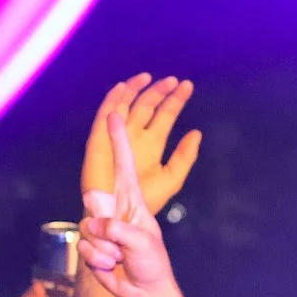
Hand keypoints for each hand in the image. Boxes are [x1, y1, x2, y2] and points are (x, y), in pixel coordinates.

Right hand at [78, 85, 180, 296]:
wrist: (144, 292)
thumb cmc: (151, 263)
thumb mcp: (141, 242)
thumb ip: (116, 229)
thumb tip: (92, 225)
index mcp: (132, 201)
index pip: (123, 166)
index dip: (118, 141)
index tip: (114, 115)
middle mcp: (113, 210)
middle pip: (94, 200)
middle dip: (105, 227)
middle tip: (122, 248)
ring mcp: (99, 227)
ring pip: (88, 230)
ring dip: (105, 251)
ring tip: (121, 259)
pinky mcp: (90, 244)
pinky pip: (85, 248)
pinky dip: (99, 262)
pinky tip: (112, 267)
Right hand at [80, 74, 201, 216]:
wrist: (120, 218)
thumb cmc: (144, 201)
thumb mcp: (171, 179)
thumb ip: (184, 157)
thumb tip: (196, 133)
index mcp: (152, 144)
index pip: (164, 115)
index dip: (175, 100)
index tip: (187, 86)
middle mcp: (135, 136)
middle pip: (146, 106)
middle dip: (159, 92)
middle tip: (173, 80)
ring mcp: (116, 136)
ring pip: (126, 105)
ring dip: (136, 90)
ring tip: (149, 78)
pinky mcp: (100, 141)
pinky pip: (103, 116)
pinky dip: (111, 101)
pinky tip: (122, 88)